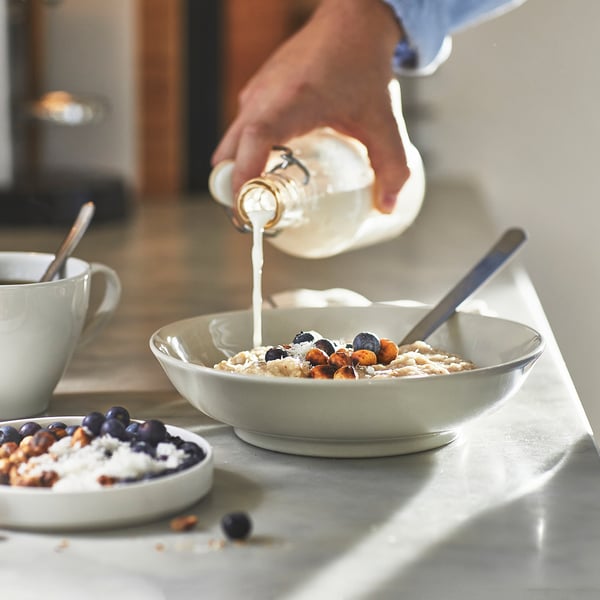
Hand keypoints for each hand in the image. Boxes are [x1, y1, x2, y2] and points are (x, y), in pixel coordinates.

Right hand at [211, 0, 409, 213]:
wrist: (350, 20)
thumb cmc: (361, 66)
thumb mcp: (382, 120)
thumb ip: (391, 165)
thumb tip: (386, 206)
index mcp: (290, 103)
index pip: (252, 145)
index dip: (243, 181)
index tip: (247, 213)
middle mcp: (263, 98)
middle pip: (229, 154)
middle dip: (235, 189)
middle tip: (258, 218)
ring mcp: (255, 94)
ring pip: (230, 144)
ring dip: (240, 173)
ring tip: (267, 199)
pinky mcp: (256, 93)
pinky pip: (241, 131)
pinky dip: (246, 154)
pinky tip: (273, 167)